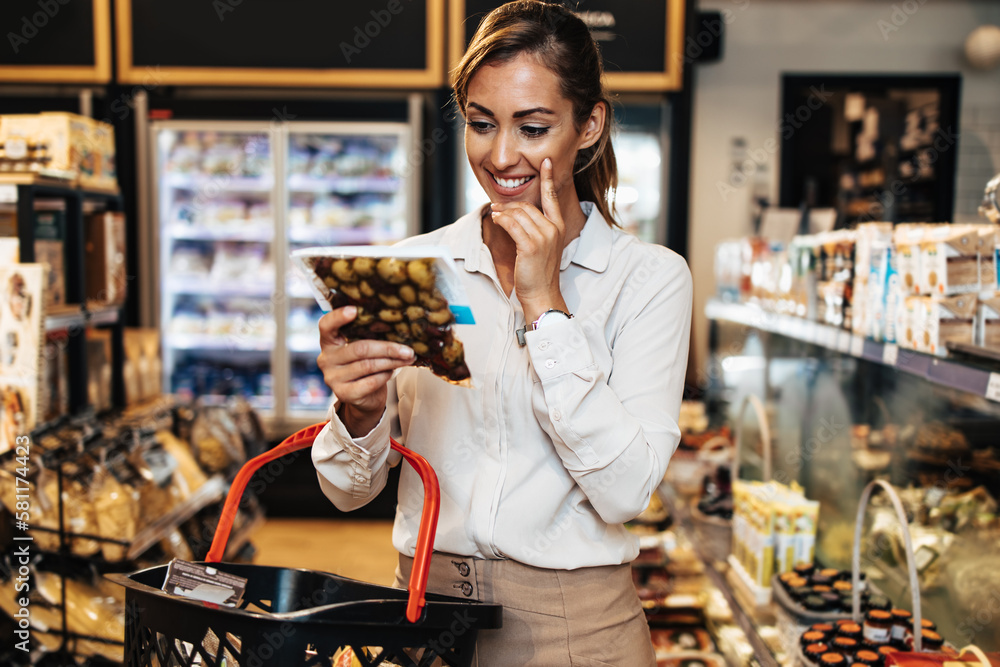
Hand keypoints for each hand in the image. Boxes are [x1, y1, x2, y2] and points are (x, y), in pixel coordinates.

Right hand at [317, 306, 413, 436]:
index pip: (326, 325)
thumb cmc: (364, 366)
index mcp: (329, 342)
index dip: (338, 317)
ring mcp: (333, 378)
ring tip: (407, 359)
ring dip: (392, 362)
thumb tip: (397, 326)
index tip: (354, 310)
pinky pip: (371, 381)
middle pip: (360, 349)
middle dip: (388, 348)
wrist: (363, 397)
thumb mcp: (362, 348)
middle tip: (408, 350)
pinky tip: (392, 371)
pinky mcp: (343, 393)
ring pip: (368, 365)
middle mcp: (326, 359)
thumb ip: (367, 337)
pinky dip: (385, 376)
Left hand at [490, 157, 567, 320]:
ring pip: (518, 214)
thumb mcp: (541, 247)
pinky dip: (501, 220)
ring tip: (494, 215)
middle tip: (496, 208)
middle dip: (509, 205)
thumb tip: (514, 215)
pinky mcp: (531, 245)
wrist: (542, 294)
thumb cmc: (538, 273)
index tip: (544, 162)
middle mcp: (553, 229)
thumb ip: (534, 229)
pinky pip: (511, 224)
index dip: (548, 178)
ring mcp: (543, 237)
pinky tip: (496, 220)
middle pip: (527, 206)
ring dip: (502, 212)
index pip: (552, 197)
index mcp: (558, 227)